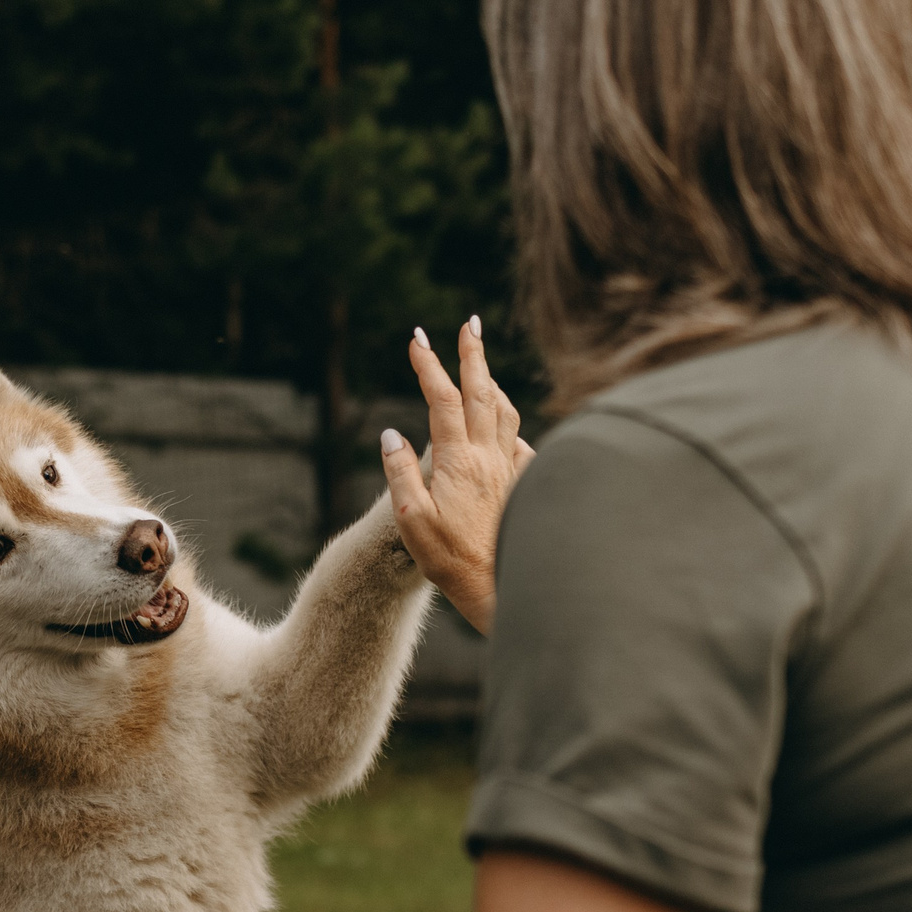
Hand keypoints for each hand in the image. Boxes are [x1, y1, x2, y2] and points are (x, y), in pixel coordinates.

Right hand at [383, 315, 534, 634]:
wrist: (498, 587)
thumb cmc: (450, 560)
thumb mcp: (412, 521)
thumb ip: (401, 474)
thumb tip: (391, 435)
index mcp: (457, 460)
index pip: (442, 399)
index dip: (430, 365)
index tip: (417, 338)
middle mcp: (488, 457)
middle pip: (482, 392)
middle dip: (473, 355)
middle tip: (468, 324)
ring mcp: (508, 469)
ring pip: (505, 411)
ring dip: (493, 382)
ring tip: (483, 365)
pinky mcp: (520, 484)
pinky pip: (518, 440)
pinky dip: (508, 420)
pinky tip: (504, 423)